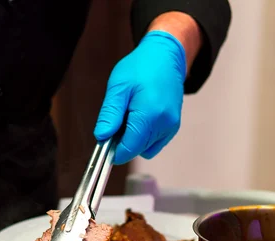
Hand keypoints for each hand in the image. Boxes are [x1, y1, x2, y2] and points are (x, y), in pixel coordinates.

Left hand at [93, 31, 186, 164]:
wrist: (166, 55)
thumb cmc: (141, 67)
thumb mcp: (118, 87)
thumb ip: (109, 115)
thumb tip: (102, 137)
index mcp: (150, 115)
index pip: (129, 149)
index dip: (113, 150)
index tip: (104, 140)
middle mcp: (165, 124)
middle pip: (137, 150)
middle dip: (122, 142)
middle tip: (116, 120)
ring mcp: (171, 126)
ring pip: (145, 148)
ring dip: (133, 139)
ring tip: (128, 115)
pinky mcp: (173, 125)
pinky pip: (154, 142)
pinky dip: (143, 136)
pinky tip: (138, 119)